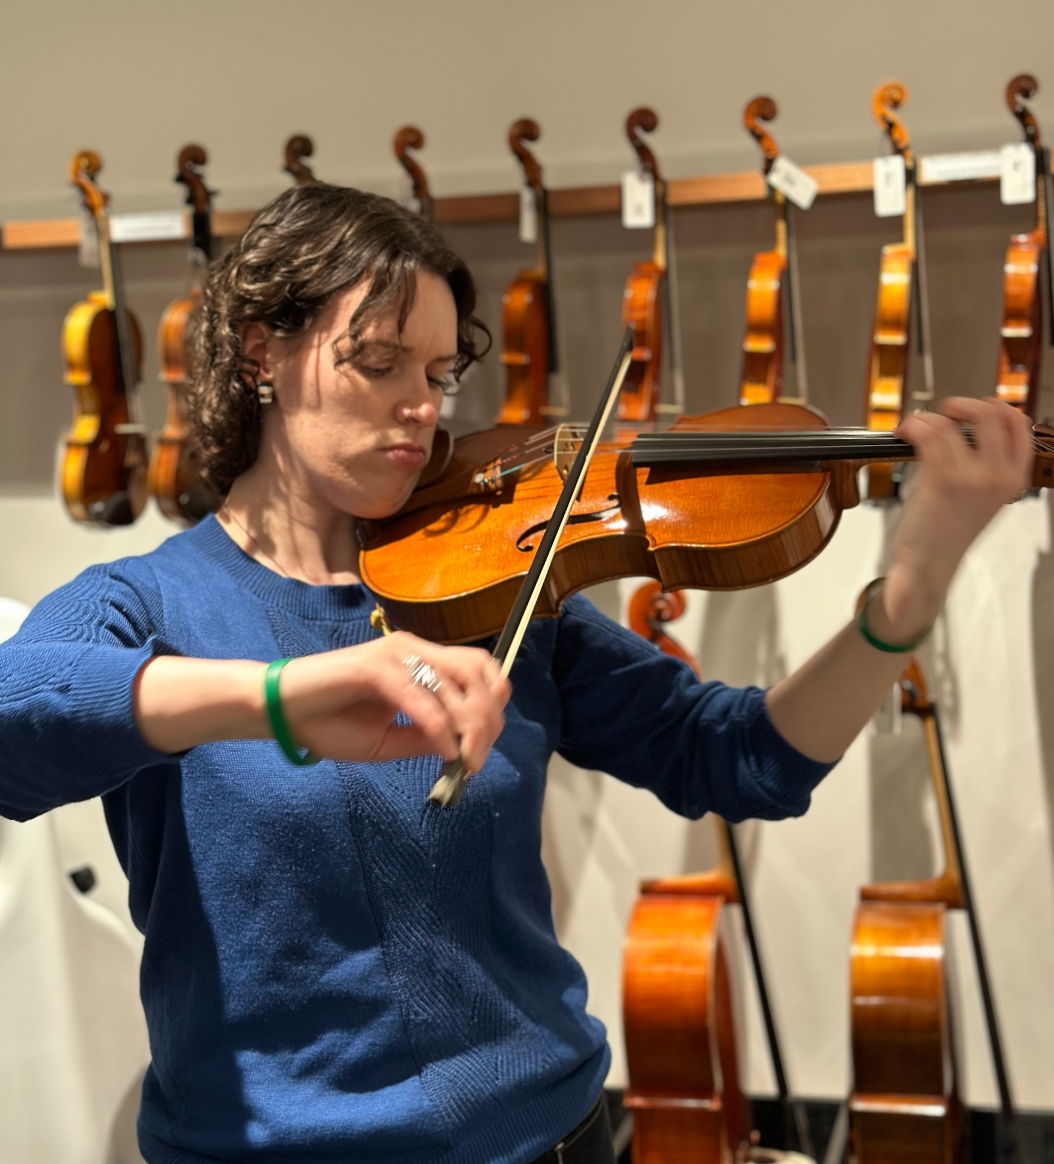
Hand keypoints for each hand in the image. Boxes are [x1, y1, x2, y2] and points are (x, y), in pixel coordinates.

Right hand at [134, 634, 509, 770]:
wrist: (282, 714)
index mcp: (421, 660)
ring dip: (471, 723)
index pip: (479, 669)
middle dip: (488, 719)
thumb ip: (427, 738)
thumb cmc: (330, 723)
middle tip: (477, 761)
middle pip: (477, 673)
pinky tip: (444, 751)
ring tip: (465, 759)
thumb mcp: (390, 739)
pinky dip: (439, 726)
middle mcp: (413, 649)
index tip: (482, 748)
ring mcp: (395, 654)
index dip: (493, 706)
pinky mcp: (375, 668)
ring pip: (456, 681)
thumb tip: (464, 747)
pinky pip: (421, 697)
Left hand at [878, 397, 1032, 639]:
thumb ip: (984, 464)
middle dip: (961, 405)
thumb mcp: (981, 496)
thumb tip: (968, 427)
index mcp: (1014, 478)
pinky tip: (903, 433)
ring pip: (950, 422)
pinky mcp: (941, 479)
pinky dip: (911, 426)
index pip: (1020, 425)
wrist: (929, 564)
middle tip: (942, 414)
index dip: (996, 407)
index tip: (974, 407)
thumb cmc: (947, 531)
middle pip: (990, 413)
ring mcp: (972, 476)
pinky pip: (928, 434)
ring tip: (913, 428)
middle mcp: (999, 475)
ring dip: (925, 418)